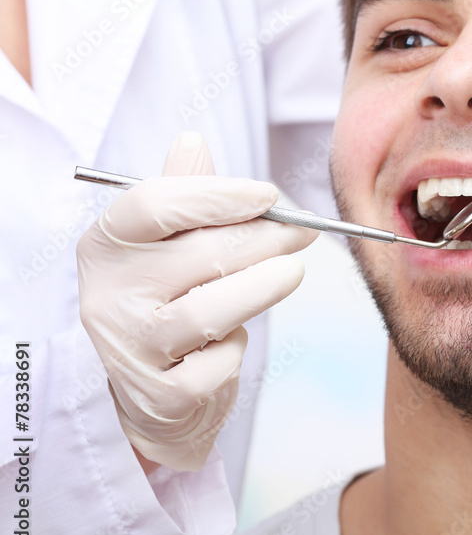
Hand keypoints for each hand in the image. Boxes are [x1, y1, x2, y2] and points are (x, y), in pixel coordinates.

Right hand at [77, 133, 318, 469]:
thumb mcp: (164, 245)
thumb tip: (192, 141)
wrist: (151, 394)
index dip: (220, 195)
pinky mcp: (160, 393)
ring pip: (212, 310)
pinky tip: (234, 339)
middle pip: (201, 254)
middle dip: (266, 239)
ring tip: (293, 272)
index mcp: (105, 245)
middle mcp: (108, 295)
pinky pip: (219, 362)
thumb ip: (182, 195)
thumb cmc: (167, 301)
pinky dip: (238, 349)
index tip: (270, 195)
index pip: (156, 204)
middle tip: (303, 233)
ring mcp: (131, 347)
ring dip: (266, 286)